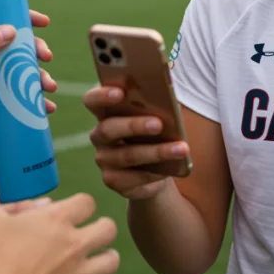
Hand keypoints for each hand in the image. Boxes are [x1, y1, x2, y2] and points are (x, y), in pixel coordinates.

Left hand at [0, 10, 58, 144]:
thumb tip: (10, 31)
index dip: (21, 16)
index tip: (42, 22)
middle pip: (11, 42)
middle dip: (34, 50)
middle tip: (46, 57)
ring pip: (16, 67)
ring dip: (35, 75)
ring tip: (48, 86)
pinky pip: (13, 89)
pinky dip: (29, 96)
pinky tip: (44, 105)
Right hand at [0, 154, 119, 273]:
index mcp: (57, 220)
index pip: (87, 201)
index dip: (80, 205)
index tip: (72, 210)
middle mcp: (75, 244)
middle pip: (108, 228)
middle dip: (101, 229)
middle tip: (88, 234)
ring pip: (111, 262)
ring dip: (104, 260)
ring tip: (92, 261)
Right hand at [83, 85, 189, 200]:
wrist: (157, 168)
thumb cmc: (156, 134)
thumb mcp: (158, 118)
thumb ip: (157, 109)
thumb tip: (170, 106)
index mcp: (106, 113)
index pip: (93, 101)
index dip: (102, 96)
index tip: (120, 93)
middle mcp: (99, 136)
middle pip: (108, 129)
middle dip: (134, 126)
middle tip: (158, 124)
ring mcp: (104, 159)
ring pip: (127, 155)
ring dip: (156, 152)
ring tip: (181, 149)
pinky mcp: (113, 180)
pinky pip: (133, 177)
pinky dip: (155, 172)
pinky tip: (170, 169)